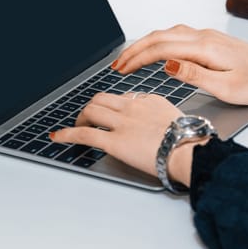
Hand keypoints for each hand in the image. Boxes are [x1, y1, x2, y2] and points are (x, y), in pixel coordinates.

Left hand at [49, 92, 199, 185]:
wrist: (188, 150)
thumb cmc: (189, 141)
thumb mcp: (178, 121)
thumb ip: (163, 120)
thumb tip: (159, 128)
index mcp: (150, 100)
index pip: (124, 97)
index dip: (113, 106)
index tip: (111, 113)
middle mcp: (133, 107)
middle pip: (102, 99)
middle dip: (92, 108)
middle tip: (88, 117)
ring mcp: (122, 123)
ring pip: (91, 110)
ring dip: (80, 118)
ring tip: (76, 125)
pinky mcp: (114, 141)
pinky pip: (83, 134)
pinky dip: (66, 134)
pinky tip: (57, 136)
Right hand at [113, 25, 247, 103]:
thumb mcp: (226, 86)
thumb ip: (195, 74)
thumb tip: (167, 64)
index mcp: (203, 48)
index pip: (160, 49)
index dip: (137, 58)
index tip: (121, 70)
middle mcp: (203, 37)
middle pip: (159, 37)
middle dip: (134, 50)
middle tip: (117, 64)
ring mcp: (206, 35)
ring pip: (167, 33)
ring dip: (145, 44)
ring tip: (130, 58)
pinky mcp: (210, 39)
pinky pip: (177, 35)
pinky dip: (159, 41)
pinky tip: (155, 50)